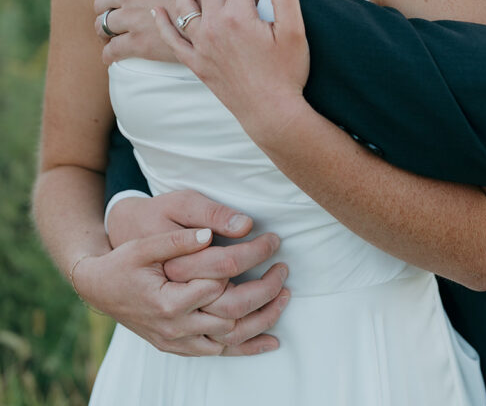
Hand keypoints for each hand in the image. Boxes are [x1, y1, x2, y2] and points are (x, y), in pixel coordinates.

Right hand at [73, 227, 286, 356]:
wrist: (99, 287)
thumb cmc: (124, 260)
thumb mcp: (146, 243)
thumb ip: (178, 240)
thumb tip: (211, 232)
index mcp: (168, 300)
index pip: (220, 280)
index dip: (249, 259)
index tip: (270, 242)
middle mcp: (175, 327)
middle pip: (232, 313)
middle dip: (265, 291)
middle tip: (284, 269)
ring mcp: (178, 340)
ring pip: (230, 338)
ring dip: (262, 320)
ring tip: (286, 296)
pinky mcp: (180, 346)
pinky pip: (218, 352)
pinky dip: (246, 348)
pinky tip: (270, 341)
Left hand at [94, 0, 237, 64]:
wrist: (225, 10)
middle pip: (101, 2)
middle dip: (105, 11)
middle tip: (113, 18)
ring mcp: (132, 16)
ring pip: (103, 26)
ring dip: (105, 32)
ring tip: (111, 37)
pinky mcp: (139, 43)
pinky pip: (112, 50)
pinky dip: (110, 54)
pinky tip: (113, 56)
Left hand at [154, 0, 310, 145]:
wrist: (270, 111)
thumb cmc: (286, 72)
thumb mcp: (295, 31)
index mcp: (237, 16)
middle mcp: (213, 26)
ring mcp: (200, 45)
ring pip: (185, 3)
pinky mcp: (195, 62)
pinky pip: (171, 39)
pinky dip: (162, 23)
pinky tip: (157, 10)